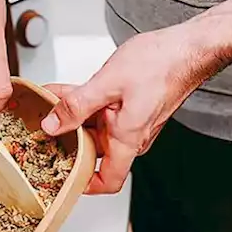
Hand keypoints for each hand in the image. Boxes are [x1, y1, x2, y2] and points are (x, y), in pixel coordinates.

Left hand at [39, 25, 227, 194]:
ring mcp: (132, 123)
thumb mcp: (107, 83)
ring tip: (51, 102)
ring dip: (73, 117)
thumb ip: (77, 105)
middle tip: (45, 125)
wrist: (187, 49)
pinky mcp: (132, 110)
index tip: (62, 173)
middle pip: (94, 151)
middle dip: (67, 138)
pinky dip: (84, 104)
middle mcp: (132, 136)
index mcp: (128, 138)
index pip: (108, 181)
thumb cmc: (161, 64)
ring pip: (96, 129)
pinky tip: (68, 92)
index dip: (84, 183)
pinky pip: (103, 114)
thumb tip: (52, 124)